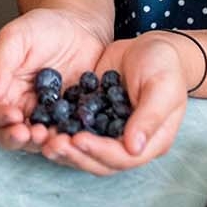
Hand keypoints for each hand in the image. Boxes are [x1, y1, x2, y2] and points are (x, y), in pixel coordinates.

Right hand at [0, 8, 107, 155]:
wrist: (80, 27)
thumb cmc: (45, 27)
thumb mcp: (17, 35)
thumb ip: (1, 61)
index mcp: (0, 86)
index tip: (13, 115)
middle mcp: (17, 104)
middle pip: (7, 133)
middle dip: (17, 138)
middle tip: (31, 133)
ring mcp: (42, 115)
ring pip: (33, 140)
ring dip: (39, 143)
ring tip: (50, 137)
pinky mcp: (65, 120)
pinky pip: (61, 135)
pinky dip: (63, 139)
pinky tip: (70, 136)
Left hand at [35, 32, 189, 175]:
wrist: (152, 46)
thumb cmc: (165, 66)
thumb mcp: (162, 87)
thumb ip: (149, 117)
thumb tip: (134, 147)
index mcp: (150, 141)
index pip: (123, 157)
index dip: (99, 151)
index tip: (78, 140)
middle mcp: (128, 142)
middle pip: (99, 161)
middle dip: (75, 154)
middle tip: (52, 143)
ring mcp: (109, 130)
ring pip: (84, 149)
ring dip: (63, 147)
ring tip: (42, 138)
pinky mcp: (93, 115)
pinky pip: (74, 127)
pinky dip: (58, 128)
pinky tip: (41, 122)